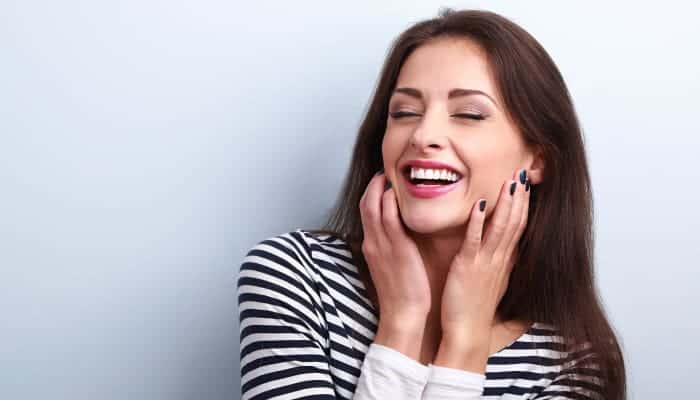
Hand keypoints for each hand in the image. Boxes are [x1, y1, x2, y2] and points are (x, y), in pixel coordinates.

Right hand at [359, 171, 431, 333]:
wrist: (403, 314)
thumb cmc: (402, 294)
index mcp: (371, 247)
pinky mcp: (395, 248)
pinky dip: (390, 201)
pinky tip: (396, 192)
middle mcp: (372, 242)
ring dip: (380, 187)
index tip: (381, 182)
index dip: (371, 193)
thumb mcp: (391, 267)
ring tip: (391, 175)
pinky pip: (389, 217)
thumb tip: (398, 235)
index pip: (366, 212)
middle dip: (372, 184)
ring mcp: (382, 244)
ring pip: (373, 206)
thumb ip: (391, 248)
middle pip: (365, 204)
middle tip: (384, 172)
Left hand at [439, 168, 530, 338]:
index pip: (518, 228)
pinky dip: (478, 220)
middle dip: (519, 198)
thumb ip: (498, 264)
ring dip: (505, 203)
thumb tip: (506, 252)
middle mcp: (498, 259)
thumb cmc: (474, 309)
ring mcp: (485, 262)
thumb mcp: (493, 283)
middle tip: (523, 173)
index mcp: (504, 262)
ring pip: (500, 227)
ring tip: (510, 181)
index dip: (523, 206)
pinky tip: (479, 203)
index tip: (526, 185)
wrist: (467, 333)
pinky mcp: (468, 266)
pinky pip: (474, 239)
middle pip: (514, 223)